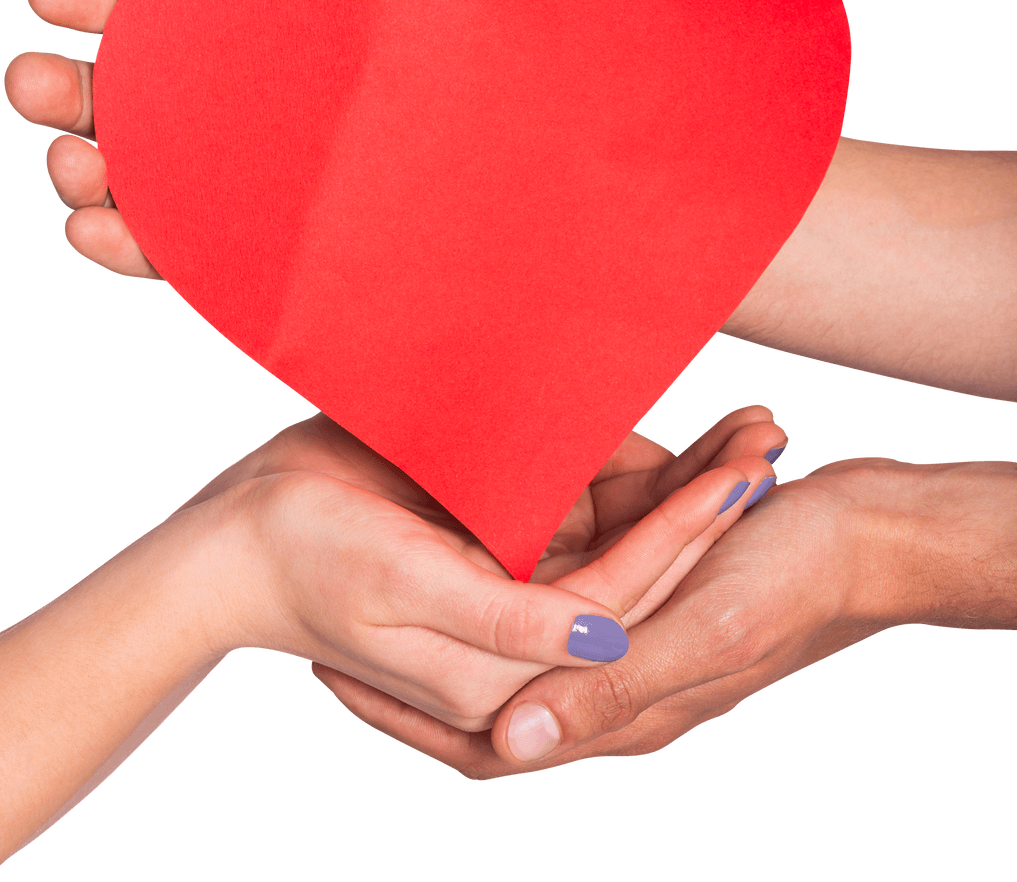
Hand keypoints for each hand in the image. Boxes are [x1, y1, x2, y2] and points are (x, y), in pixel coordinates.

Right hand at [3, 0, 520, 277]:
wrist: (607, 165)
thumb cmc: (560, 59)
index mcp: (319, 38)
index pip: (201, 14)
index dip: (121, 2)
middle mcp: (298, 117)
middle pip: (169, 103)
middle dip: (86, 94)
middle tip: (36, 89)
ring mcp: (301, 194)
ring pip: (178, 187)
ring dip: (104, 179)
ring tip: (72, 174)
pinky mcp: (318, 266)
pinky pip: (222, 262)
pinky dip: (154, 253)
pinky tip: (107, 237)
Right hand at [206, 404, 782, 729]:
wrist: (234, 545)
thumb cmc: (302, 563)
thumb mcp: (400, 588)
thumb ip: (506, 623)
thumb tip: (612, 639)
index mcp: (506, 668)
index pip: (622, 600)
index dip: (683, 538)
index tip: (741, 476)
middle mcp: (524, 637)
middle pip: (638, 571)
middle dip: (705, 509)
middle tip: (769, 444)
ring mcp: (514, 591)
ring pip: (619, 538)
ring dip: (682, 486)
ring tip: (748, 429)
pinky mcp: (499, 553)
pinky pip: (582, 510)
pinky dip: (633, 469)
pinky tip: (679, 429)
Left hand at [316, 455, 1016, 774]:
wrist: (868, 539)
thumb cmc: (796, 583)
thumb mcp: (705, 632)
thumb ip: (610, 690)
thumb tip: (504, 742)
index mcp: (620, 707)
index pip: (481, 738)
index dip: (402, 717)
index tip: (324, 673)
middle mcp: (611, 679)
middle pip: (484, 682)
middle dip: (411, 659)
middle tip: (331, 621)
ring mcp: (624, 636)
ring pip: (514, 625)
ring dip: (460, 597)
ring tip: (387, 561)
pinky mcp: (640, 592)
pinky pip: (554, 582)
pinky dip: (516, 559)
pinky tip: (477, 518)